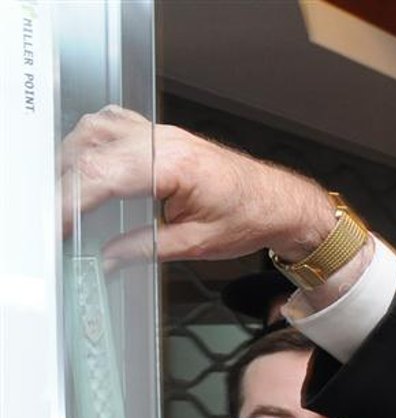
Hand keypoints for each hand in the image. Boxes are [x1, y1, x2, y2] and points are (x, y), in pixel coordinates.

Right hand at [60, 106, 335, 267]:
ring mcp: (164, 133)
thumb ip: (146, 248)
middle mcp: (165, 141)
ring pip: (97, 131)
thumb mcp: (196, 244)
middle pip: (92, 151)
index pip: (104, 176)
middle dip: (66, 184)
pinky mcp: (164, 135)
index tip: (58, 224)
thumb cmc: (250, 217)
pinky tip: (86, 162)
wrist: (279, 202)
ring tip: (67, 195)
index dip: (71, 201)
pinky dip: (92, 141)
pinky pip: (115, 124)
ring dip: (74, 159)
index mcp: (174, 165)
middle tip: (59, 218)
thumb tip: (108, 257)